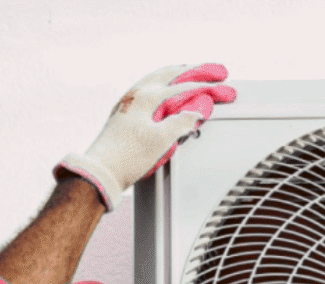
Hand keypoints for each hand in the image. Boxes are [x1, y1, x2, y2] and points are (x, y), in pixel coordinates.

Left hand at [55, 63, 236, 210]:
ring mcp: (129, 103)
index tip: (223, 88)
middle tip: (214, 71)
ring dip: (178, 74)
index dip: (207, 88)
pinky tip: (166, 92)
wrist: (101, 171)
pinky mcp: (125, 114)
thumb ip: (181, 123)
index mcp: (146, 97)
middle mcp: (136, 94)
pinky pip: (149, 90)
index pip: (184, 87)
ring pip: (158, 79)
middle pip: (171, 74)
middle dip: (195, 71)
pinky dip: (164, 86)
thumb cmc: (126, 158)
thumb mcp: (161, 141)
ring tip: (192, 72)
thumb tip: (196, 112)